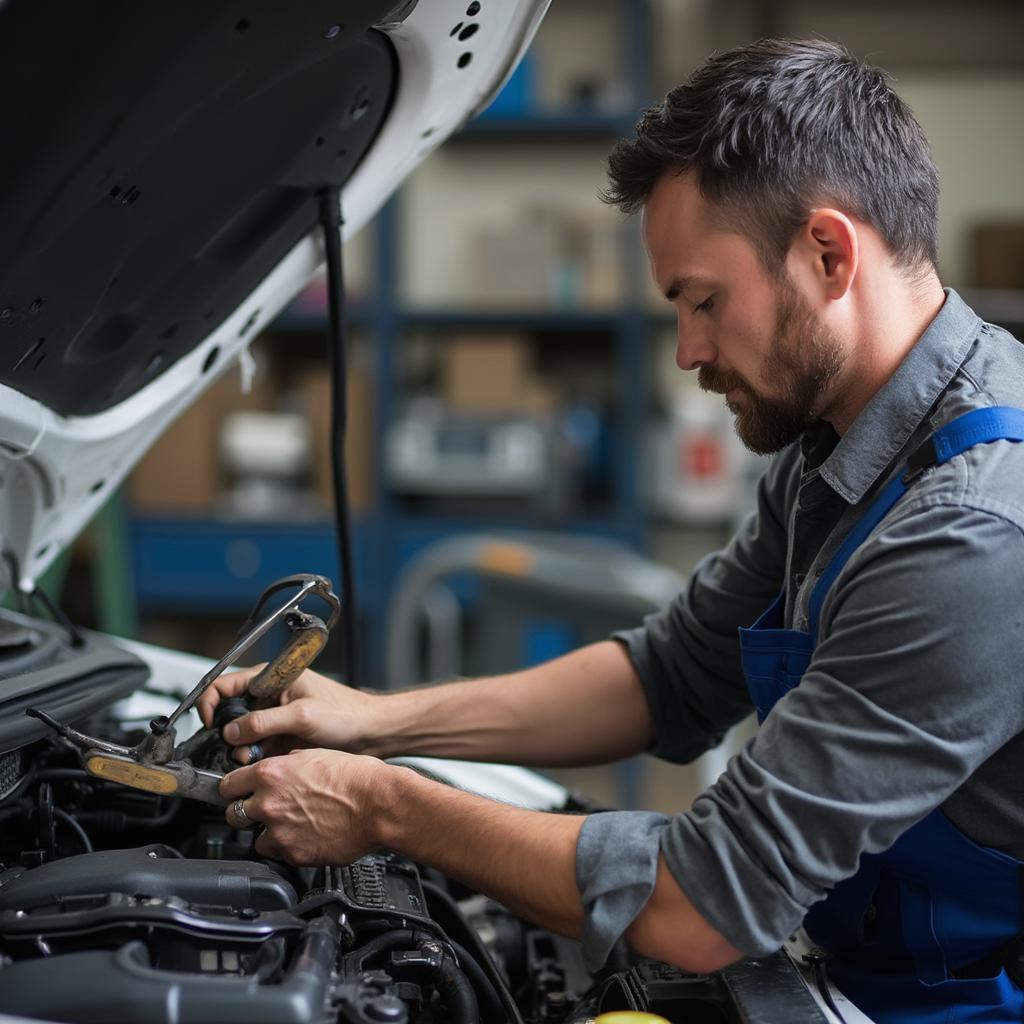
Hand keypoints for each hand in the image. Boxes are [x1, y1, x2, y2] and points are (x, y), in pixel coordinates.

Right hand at [196, 665, 384, 761]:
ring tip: (252, 759)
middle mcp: (269, 695)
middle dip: (228, 734)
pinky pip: (255, 748)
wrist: (371, 734)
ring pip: (241, 735)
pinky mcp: (281, 737)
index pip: (226, 684)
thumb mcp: (302, 715)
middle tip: (238, 749)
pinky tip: (262, 764)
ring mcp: (274, 718)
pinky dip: (253, 758)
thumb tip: (231, 731)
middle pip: (230, 713)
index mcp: (272, 677)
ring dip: (241, 749)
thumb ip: (264, 722)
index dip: (211, 703)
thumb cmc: (347, 712)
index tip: (210, 724)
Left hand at [219, 748, 396, 863]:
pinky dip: (290, 848)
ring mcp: (279, 831)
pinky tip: (308, 836)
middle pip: (233, 814)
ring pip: (256, 838)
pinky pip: (280, 854)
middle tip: (266, 809)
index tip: (237, 792)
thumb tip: (277, 770)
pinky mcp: (293, 854)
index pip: (227, 785)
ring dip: (269, 833)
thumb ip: (286, 764)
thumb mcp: (315, 754)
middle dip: (247, 812)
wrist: (378, 804)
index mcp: (271, 773)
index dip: (234, 788)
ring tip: (294, 825)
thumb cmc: (355, 777)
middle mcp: (268, 802)